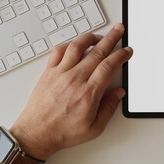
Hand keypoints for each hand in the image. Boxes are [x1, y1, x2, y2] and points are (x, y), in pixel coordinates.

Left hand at [9, 23, 132, 159]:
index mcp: (88, 93)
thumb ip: (109, 108)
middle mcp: (74, 80)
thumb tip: (118, 93)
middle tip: (119, 30)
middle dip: (111, 37)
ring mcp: (60, 74)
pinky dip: (70, 44)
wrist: (36, 133)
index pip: (109, 66)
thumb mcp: (94, 128)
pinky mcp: (48, 72)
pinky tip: (76, 45)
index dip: (121, 55)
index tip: (127, 51)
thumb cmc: (62, 132)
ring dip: (91, 37)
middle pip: (97, 51)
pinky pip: (59, 51)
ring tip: (99, 35)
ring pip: (77, 46)